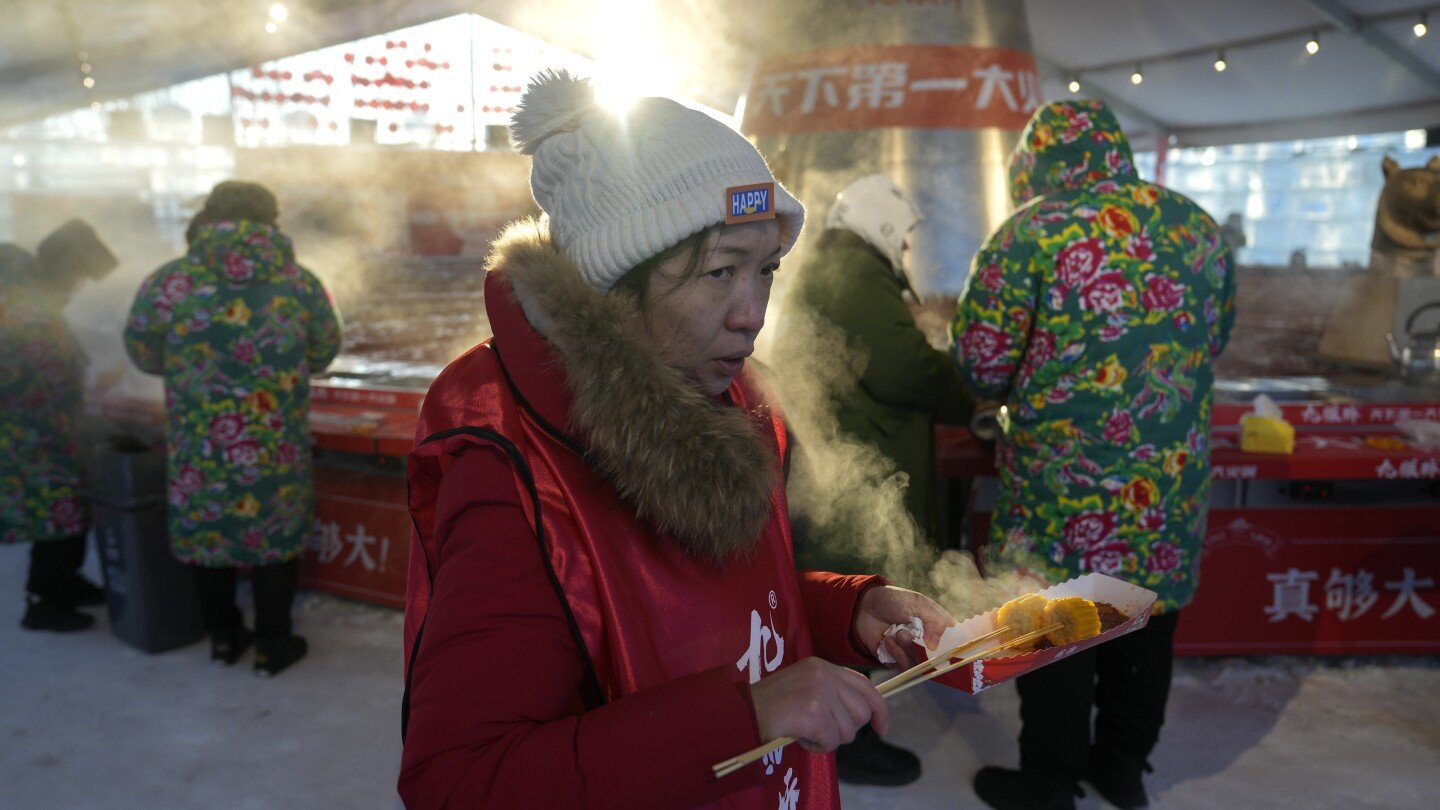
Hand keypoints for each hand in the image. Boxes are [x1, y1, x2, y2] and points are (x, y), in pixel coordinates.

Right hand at [749, 657, 887, 752]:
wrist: (741, 712)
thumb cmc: (770, 706)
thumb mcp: (804, 687)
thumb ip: (831, 695)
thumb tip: (861, 715)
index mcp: (822, 665)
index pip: (865, 685)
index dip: (879, 708)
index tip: (882, 727)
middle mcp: (824, 674)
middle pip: (861, 711)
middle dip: (847, 729)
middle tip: (821, 731)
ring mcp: (819, 691)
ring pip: (848, 730)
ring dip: (828, 739)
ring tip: (803, 731)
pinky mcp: (813, 712)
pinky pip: (831, 741)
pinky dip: (816, 746)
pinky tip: (798, 736)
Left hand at [854, 585, 955, 669]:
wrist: (864, 606)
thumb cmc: (893, 600)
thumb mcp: (917, 603)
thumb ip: (933, 620)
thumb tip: (935, 646)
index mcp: (939, 627)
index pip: (956, 645)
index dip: (955, 650)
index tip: (950, 651)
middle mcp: (929, 643)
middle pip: (937, 660)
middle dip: (922, 649)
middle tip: (905, 633)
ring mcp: (913, 653)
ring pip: (920, 665)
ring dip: (907, 650)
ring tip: (896, 633)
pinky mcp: (898, 661)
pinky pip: (903, 668)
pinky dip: (896, 655)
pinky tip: (886, 640)